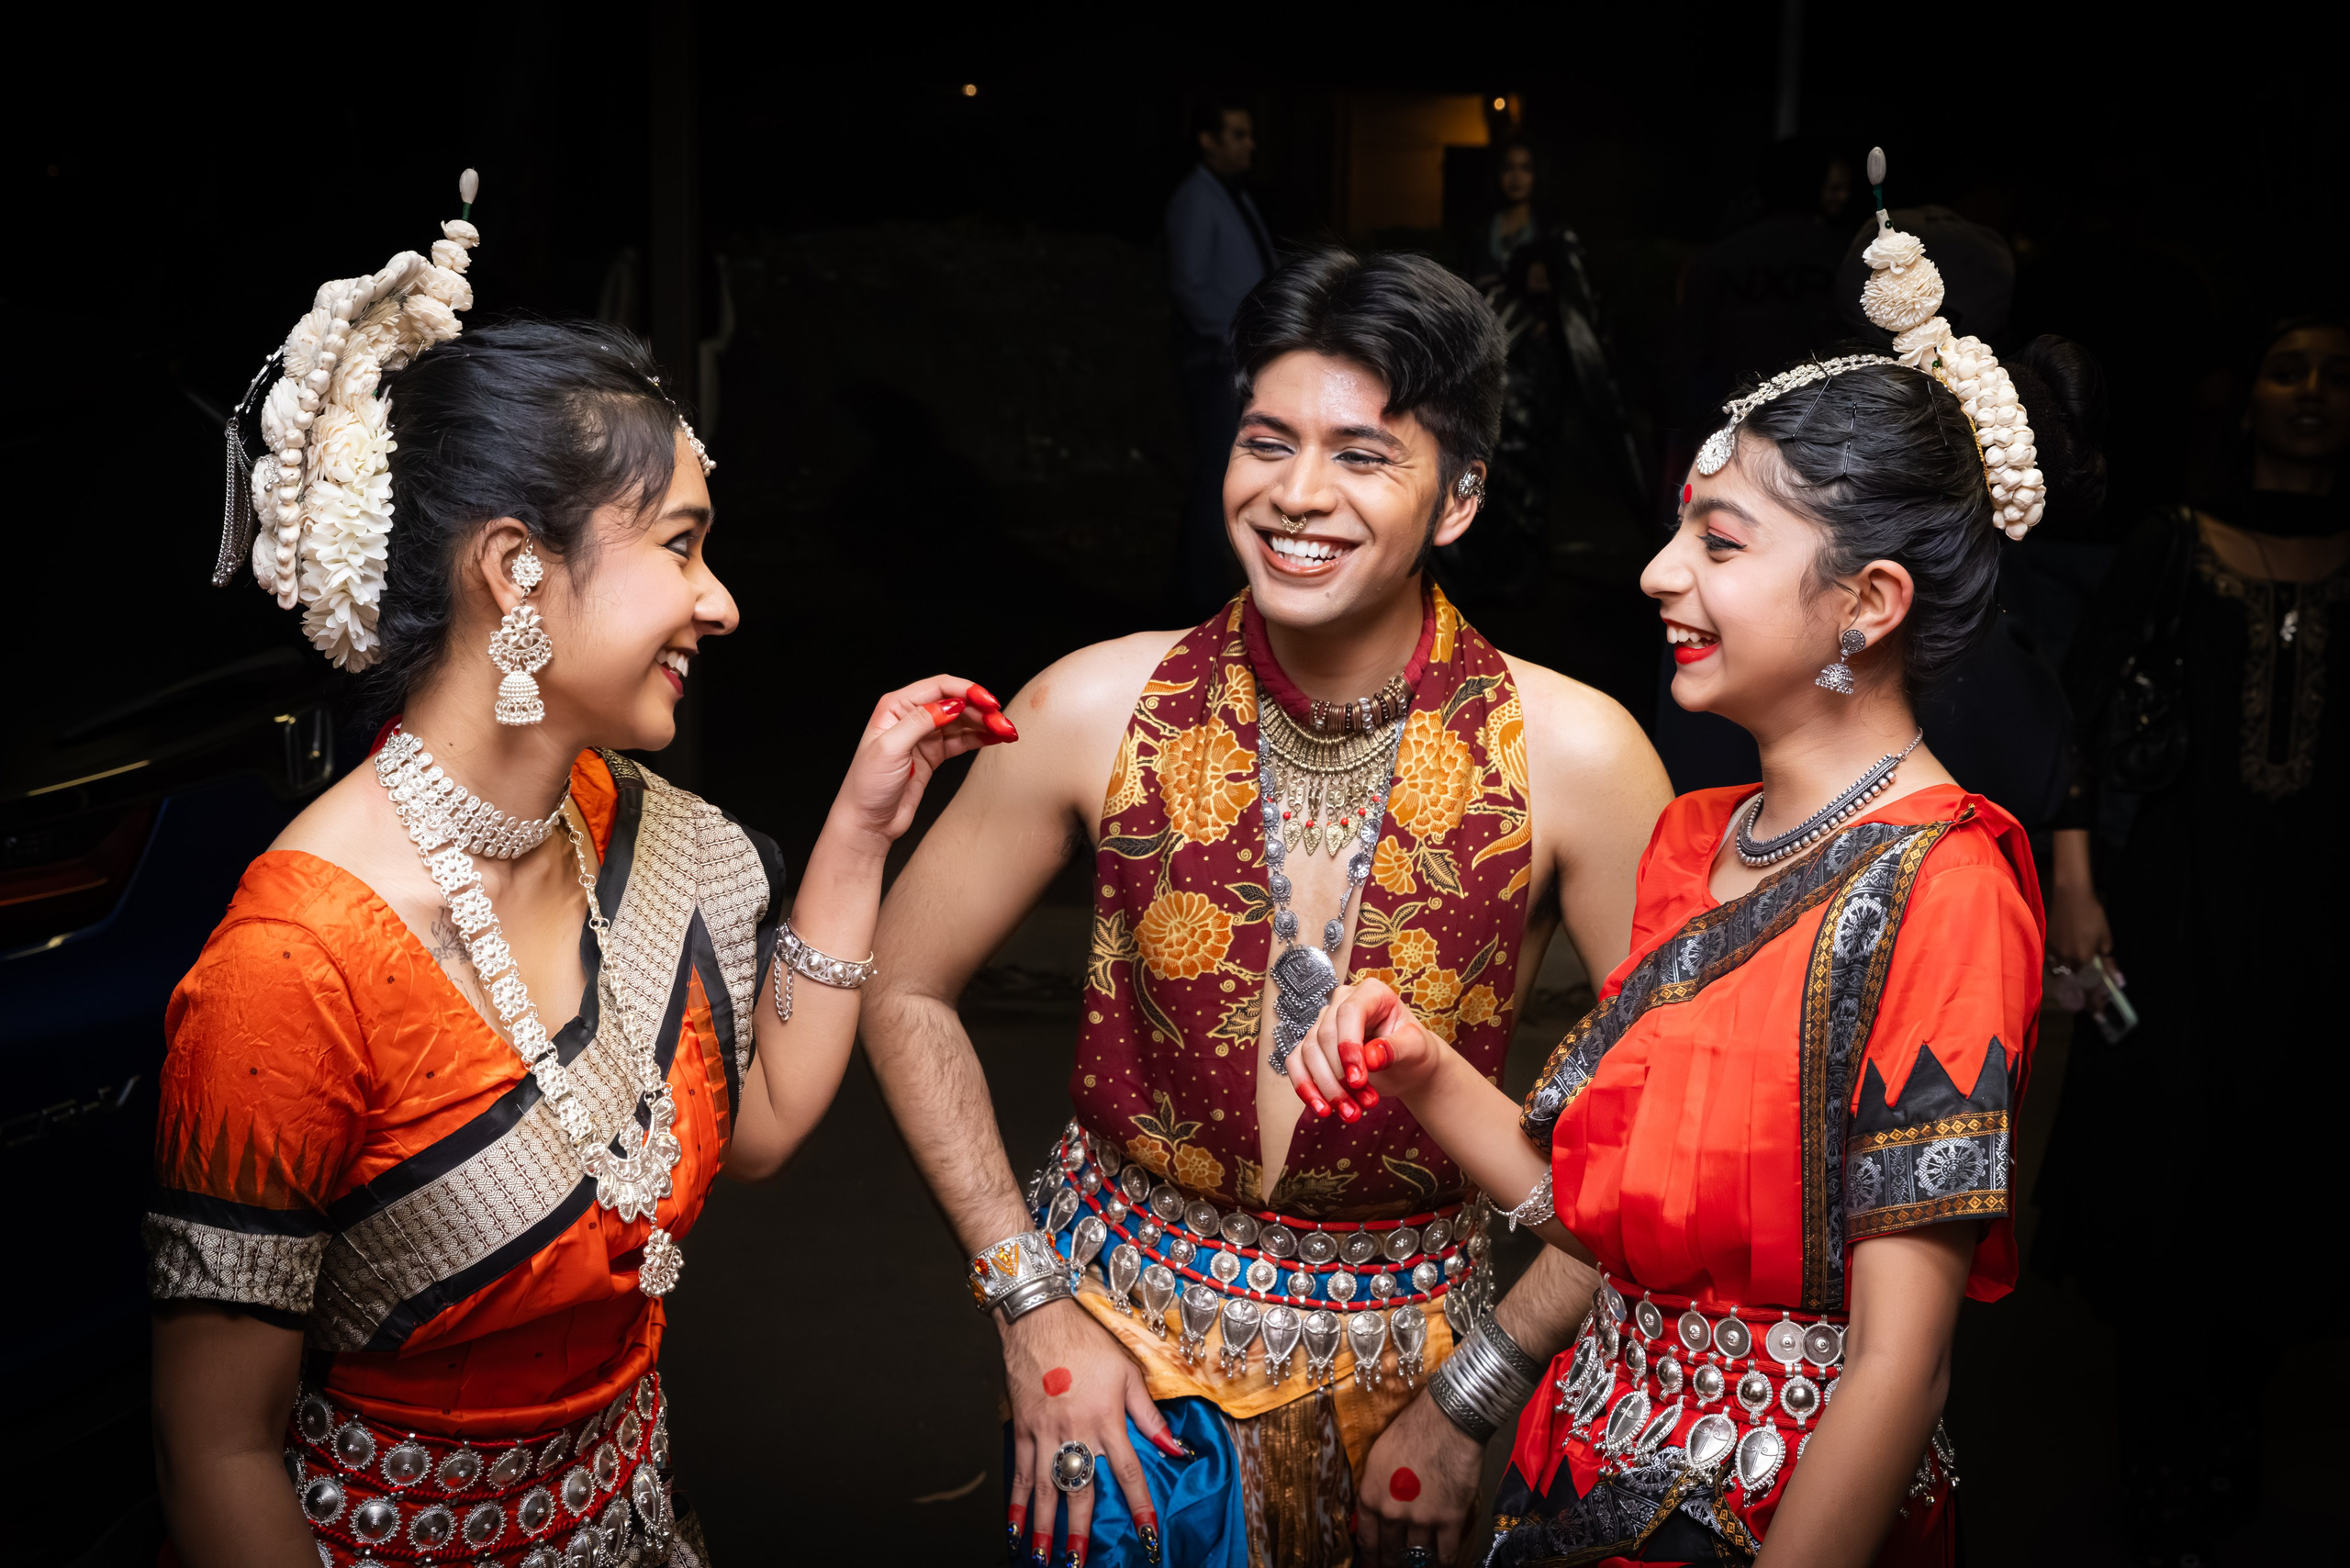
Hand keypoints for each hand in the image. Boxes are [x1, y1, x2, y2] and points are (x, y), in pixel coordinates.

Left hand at [829, 677, 1014, 850]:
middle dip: (982, 710)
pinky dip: (981, 738)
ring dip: (986, 724)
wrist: (866, 823)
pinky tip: (996, 738)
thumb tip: (952, 705)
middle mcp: (911, 716)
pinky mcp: (933, 755)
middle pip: (956, 703)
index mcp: (896, 707)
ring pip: (963, 721)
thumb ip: (921, 722)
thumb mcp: (890, 749)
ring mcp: (924, 736)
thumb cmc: (867, 786)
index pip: (939, 688)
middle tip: (1003, 723)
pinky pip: (962, 740)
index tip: (989, 703)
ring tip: (1007, 732)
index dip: (968, 691)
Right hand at [1002, 1298, 1182, 1566]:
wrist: (1040, 1319)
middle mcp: (1076, 1433)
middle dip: (1080, 1533)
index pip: (1128, 1474)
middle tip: (1080, 1565)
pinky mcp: (1022, 1429)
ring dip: (1045, 1528)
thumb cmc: (1088, 1342)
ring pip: (1045, 1490)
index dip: (1140, 1508)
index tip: (1148, 1537)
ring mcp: (1045, 1434)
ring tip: (1043, 1559)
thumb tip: (1176, 1447)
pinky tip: (1013, 1525)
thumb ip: (1149, 1415)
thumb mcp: (1128, 1372)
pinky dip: (1014, 1501)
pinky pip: (1017, 1471)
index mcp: (1107, 1420)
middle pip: (1080, 1492)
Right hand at [1287, 978, 1449, 1121]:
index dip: (1348, 1045)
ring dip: (1328, 1088)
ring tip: (1352, 1113)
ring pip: (1309, 1053)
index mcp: (1370, 993)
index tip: (1358, 1080)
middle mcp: (1342, 1003)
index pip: (1349, 1012)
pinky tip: (1322, 1109)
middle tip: (1364, 1104)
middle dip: (1340, 1076)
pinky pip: (1296, 1063)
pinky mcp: (1312, 1045)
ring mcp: (1324, 1023)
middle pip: (1325, 1035)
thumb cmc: (1414, 1051)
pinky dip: (1306, 1088)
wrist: (1407, 1067)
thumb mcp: (1416, 1048)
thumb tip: (1370, 1058)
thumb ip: (1396, 1049)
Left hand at [1355, 1389, 1483, 1565]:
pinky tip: (1442, 1564)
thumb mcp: (1378, 1457)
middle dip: (1391, 1561)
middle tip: (1393, 1566)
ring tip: (1417, 1566)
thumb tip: (1376, 1506)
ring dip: (1416, 1563)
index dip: (1370, 1556)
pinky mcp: (1449, 1520)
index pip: (1367, 1538)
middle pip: (1390, 1550)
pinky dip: (1444, 1562)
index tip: (1372, 1564)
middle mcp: (1392, 1513)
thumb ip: (1376, 1487)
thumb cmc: (1411, 1428)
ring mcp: (1421, 1519)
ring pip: (1416, 1555)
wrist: (1446, 1420)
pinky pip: (1445, 1552)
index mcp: (1371, 1496)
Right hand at [2046, 877, 2112, 972]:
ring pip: (2058, 960)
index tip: (2089, 961)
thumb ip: (2108, 959)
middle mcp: (2065, 957)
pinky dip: (2056, 947)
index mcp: (2082, 958)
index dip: (2086, 969)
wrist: (2072, 897)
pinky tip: (2062, 937)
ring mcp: (2054, 948)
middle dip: (2073, 965)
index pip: (2082, 973)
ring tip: (2069, 946)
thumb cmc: (2093, 916)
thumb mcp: (2106, 938)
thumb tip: (2118, 979)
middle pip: (2068, 968)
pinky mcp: (2046, 937)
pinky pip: (2051, 949)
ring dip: (2063, 957)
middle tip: (2080, 953)